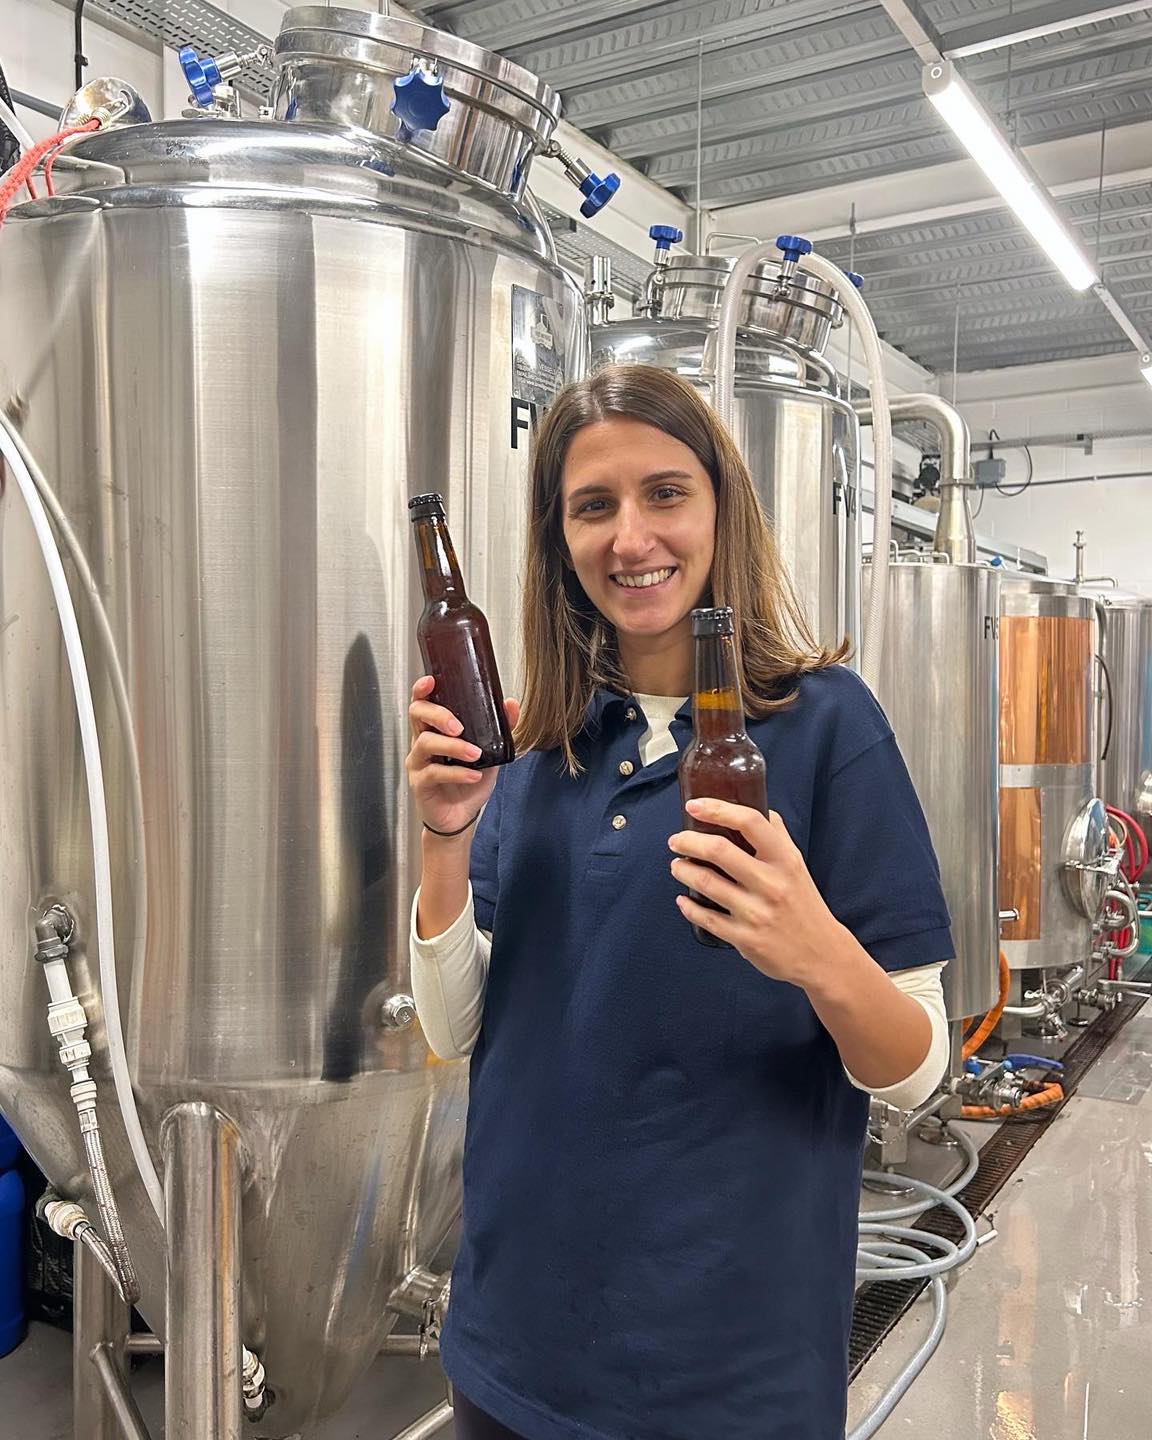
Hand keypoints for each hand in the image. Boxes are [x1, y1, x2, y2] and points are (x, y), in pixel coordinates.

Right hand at [405, 676, 519, 836]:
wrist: (462, 816)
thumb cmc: (469, 782)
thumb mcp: (490, 752)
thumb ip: (500, 728)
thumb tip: (511, 703)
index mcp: (435, 729)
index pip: (422, 702)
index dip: (422, 689)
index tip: (431, 681)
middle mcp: (422, 742)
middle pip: (418, 715)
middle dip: (439, 715)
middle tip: (458, 726)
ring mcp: (419, 763)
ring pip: (425, 743)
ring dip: (453, 746)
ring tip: (475, 754)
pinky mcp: (420, 783)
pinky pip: (434, 773)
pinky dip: (457, 773)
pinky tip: (474, 775)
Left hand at [668, 799, 842, 985]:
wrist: (821, 953)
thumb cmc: (804, 903)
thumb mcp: (797, 864)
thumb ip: (776, 835)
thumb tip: (755, 805)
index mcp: (785, 859)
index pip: (750, 822)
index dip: (717, 809)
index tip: (694, 806)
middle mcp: (771, 883)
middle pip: (719, 850)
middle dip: (688, 841)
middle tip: (676, 840)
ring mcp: (756, 912)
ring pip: (706, 883)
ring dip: (683, 870)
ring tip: (677, 865)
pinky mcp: (745, 939)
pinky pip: (707, 918)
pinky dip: (689, 906)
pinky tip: (684, 899)